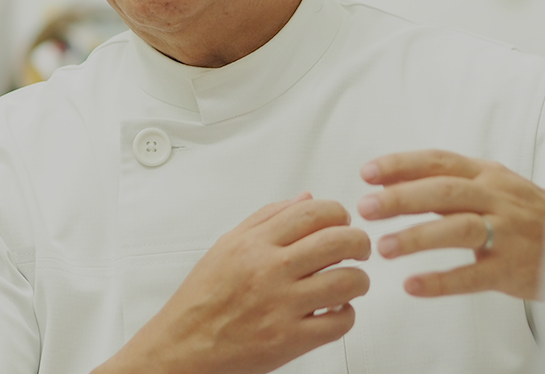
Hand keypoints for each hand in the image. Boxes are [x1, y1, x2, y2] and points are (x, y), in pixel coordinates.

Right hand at [99, 194, 370, 373]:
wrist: (185, 344)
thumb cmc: (203, 298)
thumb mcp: (227, 245)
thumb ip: (266, 218)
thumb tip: (304, 200)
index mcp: (254, 243)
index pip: (312, 213)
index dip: (337, 212)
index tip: (342, 219)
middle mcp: (270, 269)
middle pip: (336, 241)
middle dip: (359, 241)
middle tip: (358, 247)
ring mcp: (282, 305)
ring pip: (346, 281)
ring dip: (359, 279)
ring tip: (354, 279)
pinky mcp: (291, 340)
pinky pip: (338, 323)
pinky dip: (347, 314)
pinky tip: (337, 309)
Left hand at [357, 149, 544, 299]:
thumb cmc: (519, 210)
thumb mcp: (486, 183)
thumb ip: (442, 181)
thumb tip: (387, 180)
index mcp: (483, 174)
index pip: (437, 161)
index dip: (401, 165)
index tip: (368, 173)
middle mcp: (494, 198)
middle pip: (443, 192)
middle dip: (401, 198)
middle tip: (366, 208)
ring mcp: (505, 233)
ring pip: (458, 229)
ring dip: (417, 237)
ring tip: (383, 247)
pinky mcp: (511, 269)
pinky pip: (474, 275)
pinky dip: (442, 281)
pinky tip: (413, 285)